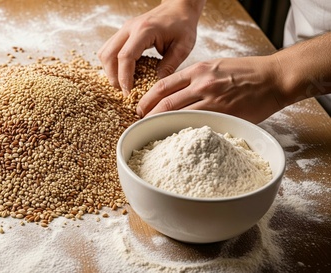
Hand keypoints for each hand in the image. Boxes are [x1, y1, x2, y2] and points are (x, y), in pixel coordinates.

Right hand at [97, 0, 204, 95]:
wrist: (179, 8)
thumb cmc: (182, 25)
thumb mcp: (183, 47)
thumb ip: (169, 66)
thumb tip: (155, 85)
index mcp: (144, 31)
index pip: (125, 56)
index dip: (124, 77)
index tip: (128, 92)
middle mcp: (129, 28)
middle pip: (108, 55)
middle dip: (113, 76)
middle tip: (123, 91)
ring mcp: (124, 29)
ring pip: (104, 52)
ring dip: (109, 70)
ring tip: (121, 83)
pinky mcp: (123, 33)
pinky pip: (108, 49)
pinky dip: (111, 63)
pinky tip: (122, 72)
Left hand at [136, 56, 286, 122]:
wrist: (274, 78)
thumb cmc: (247, 73)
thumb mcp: (216, 66)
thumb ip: (195, 79)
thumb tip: (176, 94)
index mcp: (198, 70)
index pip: (163, 86)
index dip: (147, 99)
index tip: (140, 108)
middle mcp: (201, 83)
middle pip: (165, 102)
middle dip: (148, 114)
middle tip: (141, 124)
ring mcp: (212, 99)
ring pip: (178, 115)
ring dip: (162, 125)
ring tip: (153, 133)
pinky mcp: (224, 114)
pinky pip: (198, 125)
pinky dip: (184, 132)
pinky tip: (177, 140)